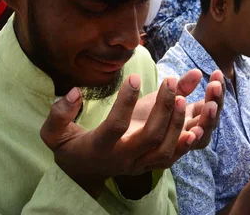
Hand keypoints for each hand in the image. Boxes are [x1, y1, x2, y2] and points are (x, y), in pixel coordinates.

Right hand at [39, 71, 223, 195]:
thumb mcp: (53, 133)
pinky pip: (172, 157)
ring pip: (165, 149)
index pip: (116, 126)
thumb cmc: (69, 147)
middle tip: (170, 82)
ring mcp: (138, 165)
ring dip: (177, 123)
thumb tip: (74, 92)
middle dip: (162, 109)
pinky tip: (196, 122)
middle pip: (149, 137)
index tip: (135, 76)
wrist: (83, 173)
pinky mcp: (150, 166)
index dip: (125, 102)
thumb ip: (58, 113)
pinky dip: (185, 142)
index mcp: (100, 148)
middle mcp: (122, 158)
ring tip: (182, 96)